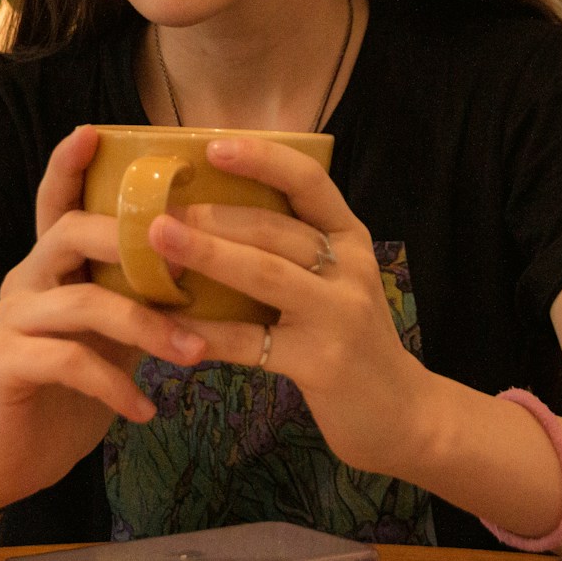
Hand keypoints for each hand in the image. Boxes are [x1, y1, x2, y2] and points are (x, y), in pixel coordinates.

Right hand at [0, 125, 208, 513]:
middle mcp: (24, 280)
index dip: (69, 165)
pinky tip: (148, 410)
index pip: (56, 202)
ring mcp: (10, 322)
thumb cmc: (66, 393)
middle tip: (190, 265)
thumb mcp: (111, 339)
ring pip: (82, 301)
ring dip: (147, 326)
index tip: (94, 131)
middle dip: (135, 243)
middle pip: (71, 233)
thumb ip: (139, 299)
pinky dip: (116, 385)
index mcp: (50, 265)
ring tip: (194, 354)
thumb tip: (205, 266)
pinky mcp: (4, 366)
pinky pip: (68, 361)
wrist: (4, 461)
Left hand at [146, 136, 430, 477]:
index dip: (262, 159)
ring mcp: (340, 315)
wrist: (405, 414)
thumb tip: (208, 217)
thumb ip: (292, 252)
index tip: (212, 145)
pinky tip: (172, 329)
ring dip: (207, 254)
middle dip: (212, 213)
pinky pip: (255, 342)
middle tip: (156, 207)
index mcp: (350, 238)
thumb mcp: (336, 283)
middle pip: (276, 228)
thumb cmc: (351, 339)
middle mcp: (351, 268)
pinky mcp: (322, 362)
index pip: (309, 182)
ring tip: (158, 241)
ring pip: (265, 273)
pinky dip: (211, 334)